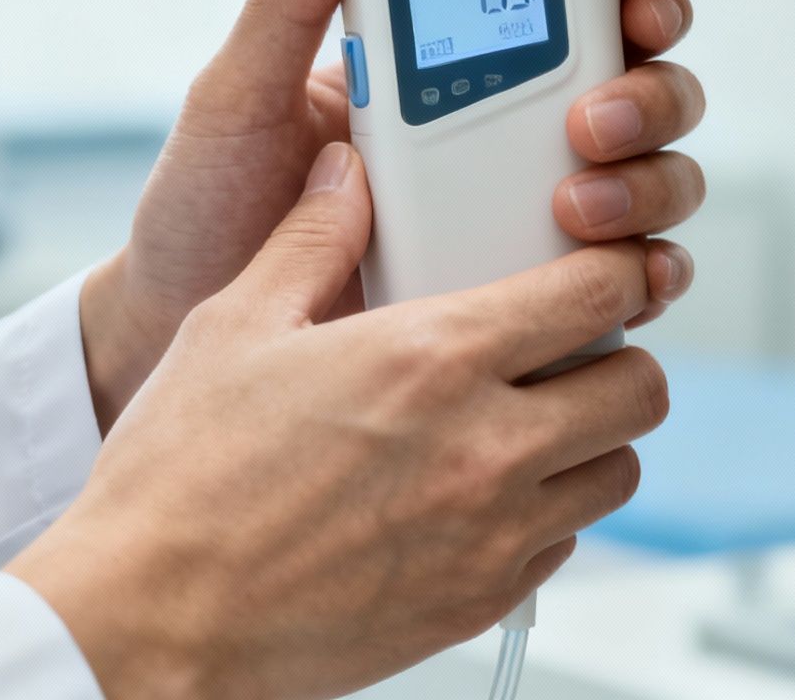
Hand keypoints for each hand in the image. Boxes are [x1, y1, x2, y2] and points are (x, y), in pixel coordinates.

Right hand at [12, 144, 671, 699]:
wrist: (154, 620)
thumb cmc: (181, 480)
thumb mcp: (235, 327)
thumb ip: (312, 241)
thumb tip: (345, 175)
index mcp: (434, 358)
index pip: (599, 294)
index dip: (620, 270)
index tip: (606, 266)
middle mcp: (486, 447)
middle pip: (640, 388)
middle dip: (617, 358)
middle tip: (566, 349)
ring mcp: (491, 535)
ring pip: (616, 470)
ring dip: (589, 439)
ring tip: (527, 421)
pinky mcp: (479, 602)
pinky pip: (565, 543)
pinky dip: (545, 513)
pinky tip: (479, 493)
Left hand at [80, 0, 706, 428]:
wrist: (188, 332)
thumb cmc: (209, 211)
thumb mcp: (240, 98)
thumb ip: (289, 0)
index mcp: (449, 73)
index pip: (576, 12)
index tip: (631, 1)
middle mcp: (507, 138)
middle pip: (641, 92)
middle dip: (649, 96)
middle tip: (591, 123)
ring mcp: (526, 223)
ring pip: (652, 183)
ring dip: (647, 185)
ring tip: (578, 209)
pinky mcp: (529, 310)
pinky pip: (624, 286)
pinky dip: (648, 276)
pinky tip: (621, 283)